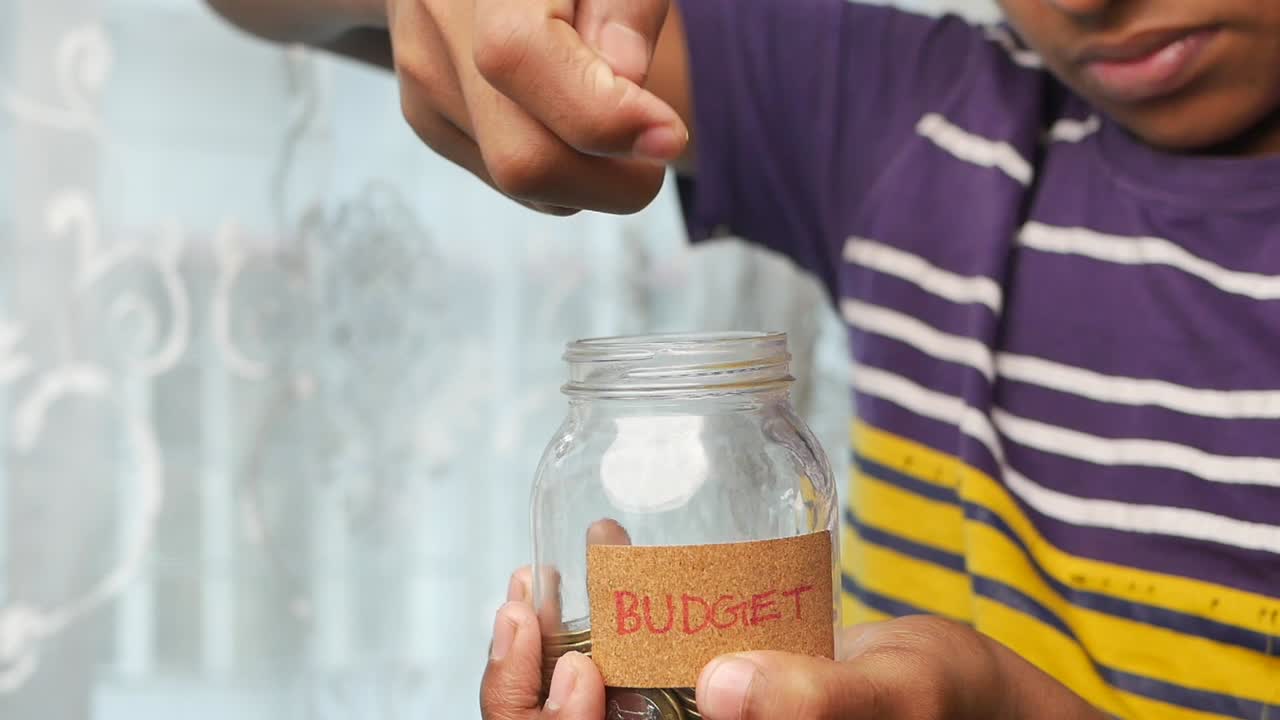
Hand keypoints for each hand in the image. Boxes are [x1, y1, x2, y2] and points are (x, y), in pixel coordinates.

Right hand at [386, 0, 687, 214]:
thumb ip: (625, 9)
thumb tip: (625, 81)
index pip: (522, 59)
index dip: (605, 116)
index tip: (670, 135)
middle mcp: (437, 24)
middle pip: (521, 156)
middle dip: (610, 182)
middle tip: (659, 148)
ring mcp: (424, 79)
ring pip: (518, 183)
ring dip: (587, 176)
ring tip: (613, 114)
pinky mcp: (426, 118)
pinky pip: (505, 180)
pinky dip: (557, 171)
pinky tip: (570, 119)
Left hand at [482, 599, 1105, 719]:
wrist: (958, 682)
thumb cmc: (942, 703)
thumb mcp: (890, 702)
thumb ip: (817, 702)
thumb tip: (723, 690)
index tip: (569, 665)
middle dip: (526, 684)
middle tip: (524, 600)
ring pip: (587, 706)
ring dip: (549, 645)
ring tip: (543, 575)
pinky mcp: (699, 692)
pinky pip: (628, 664)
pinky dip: (600, 618)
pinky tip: (601, 557)